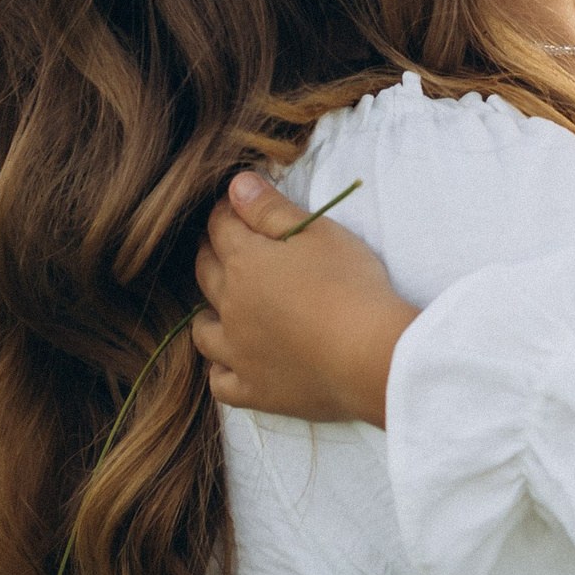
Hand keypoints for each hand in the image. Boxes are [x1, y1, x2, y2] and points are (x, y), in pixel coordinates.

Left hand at [192, 170, 417, 426]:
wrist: (371, 355)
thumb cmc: (350, 284)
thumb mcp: (318, 232)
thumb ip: (271, 208)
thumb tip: (235, 184)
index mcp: (245, 262)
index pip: (220, 227)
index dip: (226, 210)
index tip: (236, 204)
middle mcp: (231, 307)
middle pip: (205, 272)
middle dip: (213, 251)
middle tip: (230, 243)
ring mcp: (238, 353)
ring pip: (203, 330)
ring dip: (209, 312)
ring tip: (227, 305)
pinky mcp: (254, 390)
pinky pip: (219, 381)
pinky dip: (221, 368)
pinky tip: (234, 360)